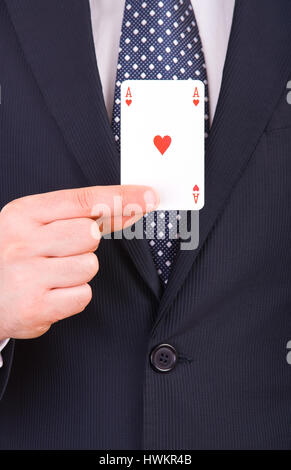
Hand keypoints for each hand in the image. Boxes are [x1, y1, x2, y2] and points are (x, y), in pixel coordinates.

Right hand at [0, 185, 158, 339]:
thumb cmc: (15, 256)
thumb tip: (129, 205)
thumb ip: (81, 215)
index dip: (119, 198)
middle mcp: (22, 242)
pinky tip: (50, 293)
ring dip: (78, 273)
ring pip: (89, 266)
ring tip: (51, 275)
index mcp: (23, 214)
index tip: (149, 197)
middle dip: (84, 245)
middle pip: (90, 234)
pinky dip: (72, 296)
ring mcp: (26, 275)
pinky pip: (82, 296)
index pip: (82, 200)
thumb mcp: (35, 225)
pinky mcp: (35, 307)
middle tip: (59, 253)